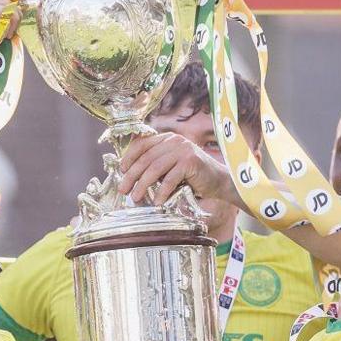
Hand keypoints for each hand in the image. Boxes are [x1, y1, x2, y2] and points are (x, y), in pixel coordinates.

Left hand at [118, 132, 235, 206]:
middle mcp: (174, 140)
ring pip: (155, 168)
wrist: (219, 181)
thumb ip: (156, 164)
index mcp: (167, 138)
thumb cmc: (192, 176)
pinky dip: (161, 192)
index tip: (122, 171)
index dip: (129, 157)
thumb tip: (131, 176)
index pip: (141, 144)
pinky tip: (157, 202)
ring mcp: (183, 150)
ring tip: (136, 197)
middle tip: (124, 190)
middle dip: (131, 175)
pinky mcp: (190, 161)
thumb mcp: (171, 166)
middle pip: (145, 158)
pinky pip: (170, 179)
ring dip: (142, 185)